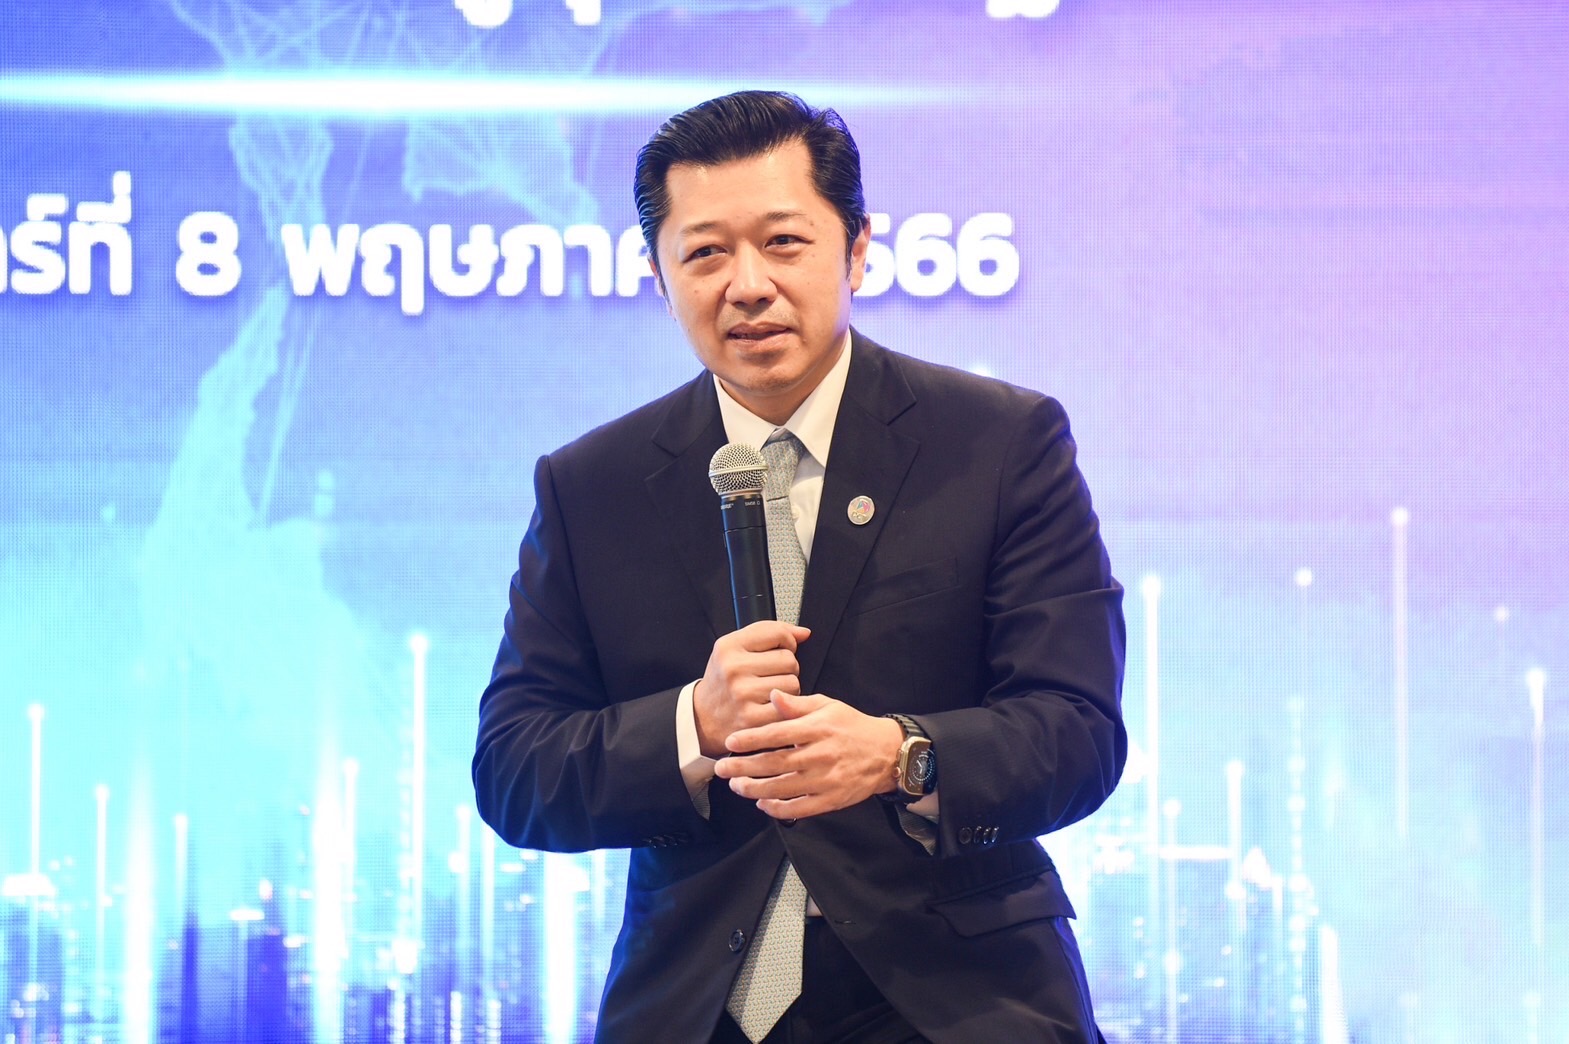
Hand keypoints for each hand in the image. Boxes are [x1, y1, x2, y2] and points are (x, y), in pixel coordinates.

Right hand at [693, 621, 810, 757]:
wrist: (703, 717)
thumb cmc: (724, 680)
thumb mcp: (734, 649)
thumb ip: (770, 634)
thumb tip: (804, 633)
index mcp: (728, 647)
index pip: (777, 633)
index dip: (787, 641)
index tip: (780, 648)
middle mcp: (733, 669)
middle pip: (788, 659)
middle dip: (786, 668)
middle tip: (769, 675)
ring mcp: (742, 694)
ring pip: (792, 683)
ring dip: (787, 689)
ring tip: (768, 691)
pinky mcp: (752, 718)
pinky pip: (788, 706)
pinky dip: (785, 707)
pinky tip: (770, 706)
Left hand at [714, 690, 904, 818]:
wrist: (885, 753)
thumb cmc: (851, 726)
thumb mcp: (827, 706)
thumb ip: (797, 705)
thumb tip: (772, 695)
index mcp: (817, 728)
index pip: (777, 734)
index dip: (751, 739)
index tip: (730, 742)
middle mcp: (820, 755)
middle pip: (774, 763)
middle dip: (743, 767)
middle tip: (721, 769)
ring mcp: (825, 780)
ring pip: (783, 788)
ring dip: (754, 789)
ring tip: (736, 786)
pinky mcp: (831, 799)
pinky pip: (799, 808)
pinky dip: (778, 808)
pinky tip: (762, 803)